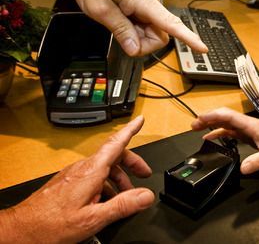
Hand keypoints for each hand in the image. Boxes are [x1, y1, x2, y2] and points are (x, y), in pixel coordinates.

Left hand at [5, 116, 153, 242]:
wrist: (21, 230)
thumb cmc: (50, 225)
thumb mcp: (93, 218)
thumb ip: (122, 205)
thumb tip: (145, 195)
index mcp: (90, 172)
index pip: (115, 144)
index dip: (130, 130)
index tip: (140, 120)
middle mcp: (81, 169)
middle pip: (113, 156)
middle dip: (131, 163)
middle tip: (143, 174)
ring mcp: (72, 175)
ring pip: (102, 168)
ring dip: (117, 178)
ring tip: (124, 197)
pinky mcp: (66, 183)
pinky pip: (91, 177)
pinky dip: (104, 185)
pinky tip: (104, 203)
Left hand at [59, 0, 206, 56]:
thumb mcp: (99, 9)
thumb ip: (120, 30)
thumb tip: (134, 48)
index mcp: (143, 1)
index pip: (172, 24)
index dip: (189, 38)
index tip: (202, 49)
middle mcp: (149, 3)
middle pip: (159, 35)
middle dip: (143, 44)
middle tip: (121, 38)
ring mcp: (144, 5)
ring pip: (150, 32)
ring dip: (135, 36)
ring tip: (115, 23)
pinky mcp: (138, 6)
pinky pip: (142, 25)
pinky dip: (131, 29)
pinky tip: (117, 20)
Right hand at [191, 108, 258, 173]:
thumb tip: (243, 168)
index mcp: (252, 125)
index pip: (228, 116)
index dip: (212, 116)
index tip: (199, 119)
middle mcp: (248, 124)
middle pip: (224, 117)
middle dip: (208, 118)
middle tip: (192, 125)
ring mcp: (248, 129)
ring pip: (226, 123)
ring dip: (212, 124)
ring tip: (197, 129)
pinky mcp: (249, 134)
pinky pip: (231, 131)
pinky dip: (219, 132)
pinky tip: (212, 137)